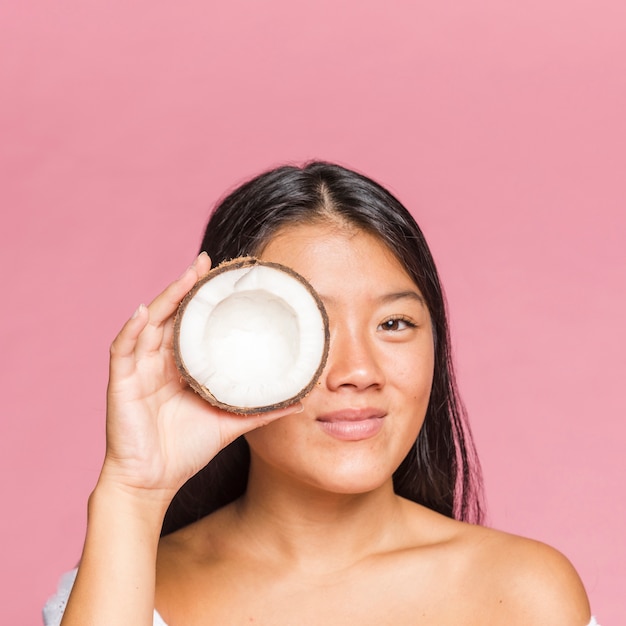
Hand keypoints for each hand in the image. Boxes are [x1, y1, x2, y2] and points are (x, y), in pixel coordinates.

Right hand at [99, 252, 300, 505]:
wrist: (153, 483)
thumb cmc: (186, 450)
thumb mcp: (229, 422)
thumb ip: (260, 409)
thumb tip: (299, 399)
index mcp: (180, 366)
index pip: (191, 324)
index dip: (204, 299)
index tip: (226, 276)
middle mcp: (158, 361)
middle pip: (171, 315)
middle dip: (188, 287)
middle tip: (209, 262)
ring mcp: (138, 370)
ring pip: (150, 323)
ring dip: (167, 297)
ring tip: (188, 276)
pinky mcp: (122, 384)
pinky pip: (124, 349)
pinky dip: (133, 328)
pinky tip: (145, 310)